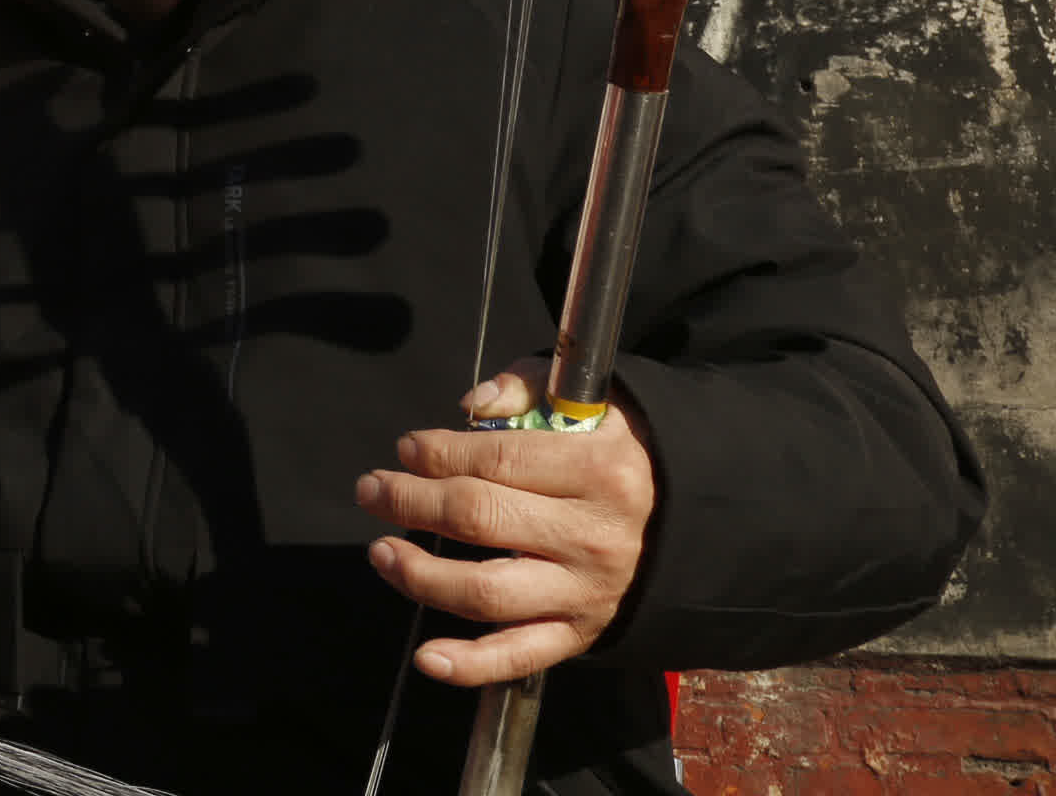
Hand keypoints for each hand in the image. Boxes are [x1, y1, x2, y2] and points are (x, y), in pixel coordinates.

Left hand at [357, 362, 658, 684]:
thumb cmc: (617, 457)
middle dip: (410, 501)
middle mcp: (593, 536)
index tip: (407, 448)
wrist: (684, 528)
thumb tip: (471, 407)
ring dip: (420, 575)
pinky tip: (427, 657)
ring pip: (486, 591)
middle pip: (479, 519)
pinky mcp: (580, 634)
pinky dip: (470, 665)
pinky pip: (519, 655)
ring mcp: (586, 592)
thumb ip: (526, 390)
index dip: (438, 452)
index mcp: (600, 471)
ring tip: (382, 552)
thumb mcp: (590, 406)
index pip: (497, 460)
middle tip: (372, 489)